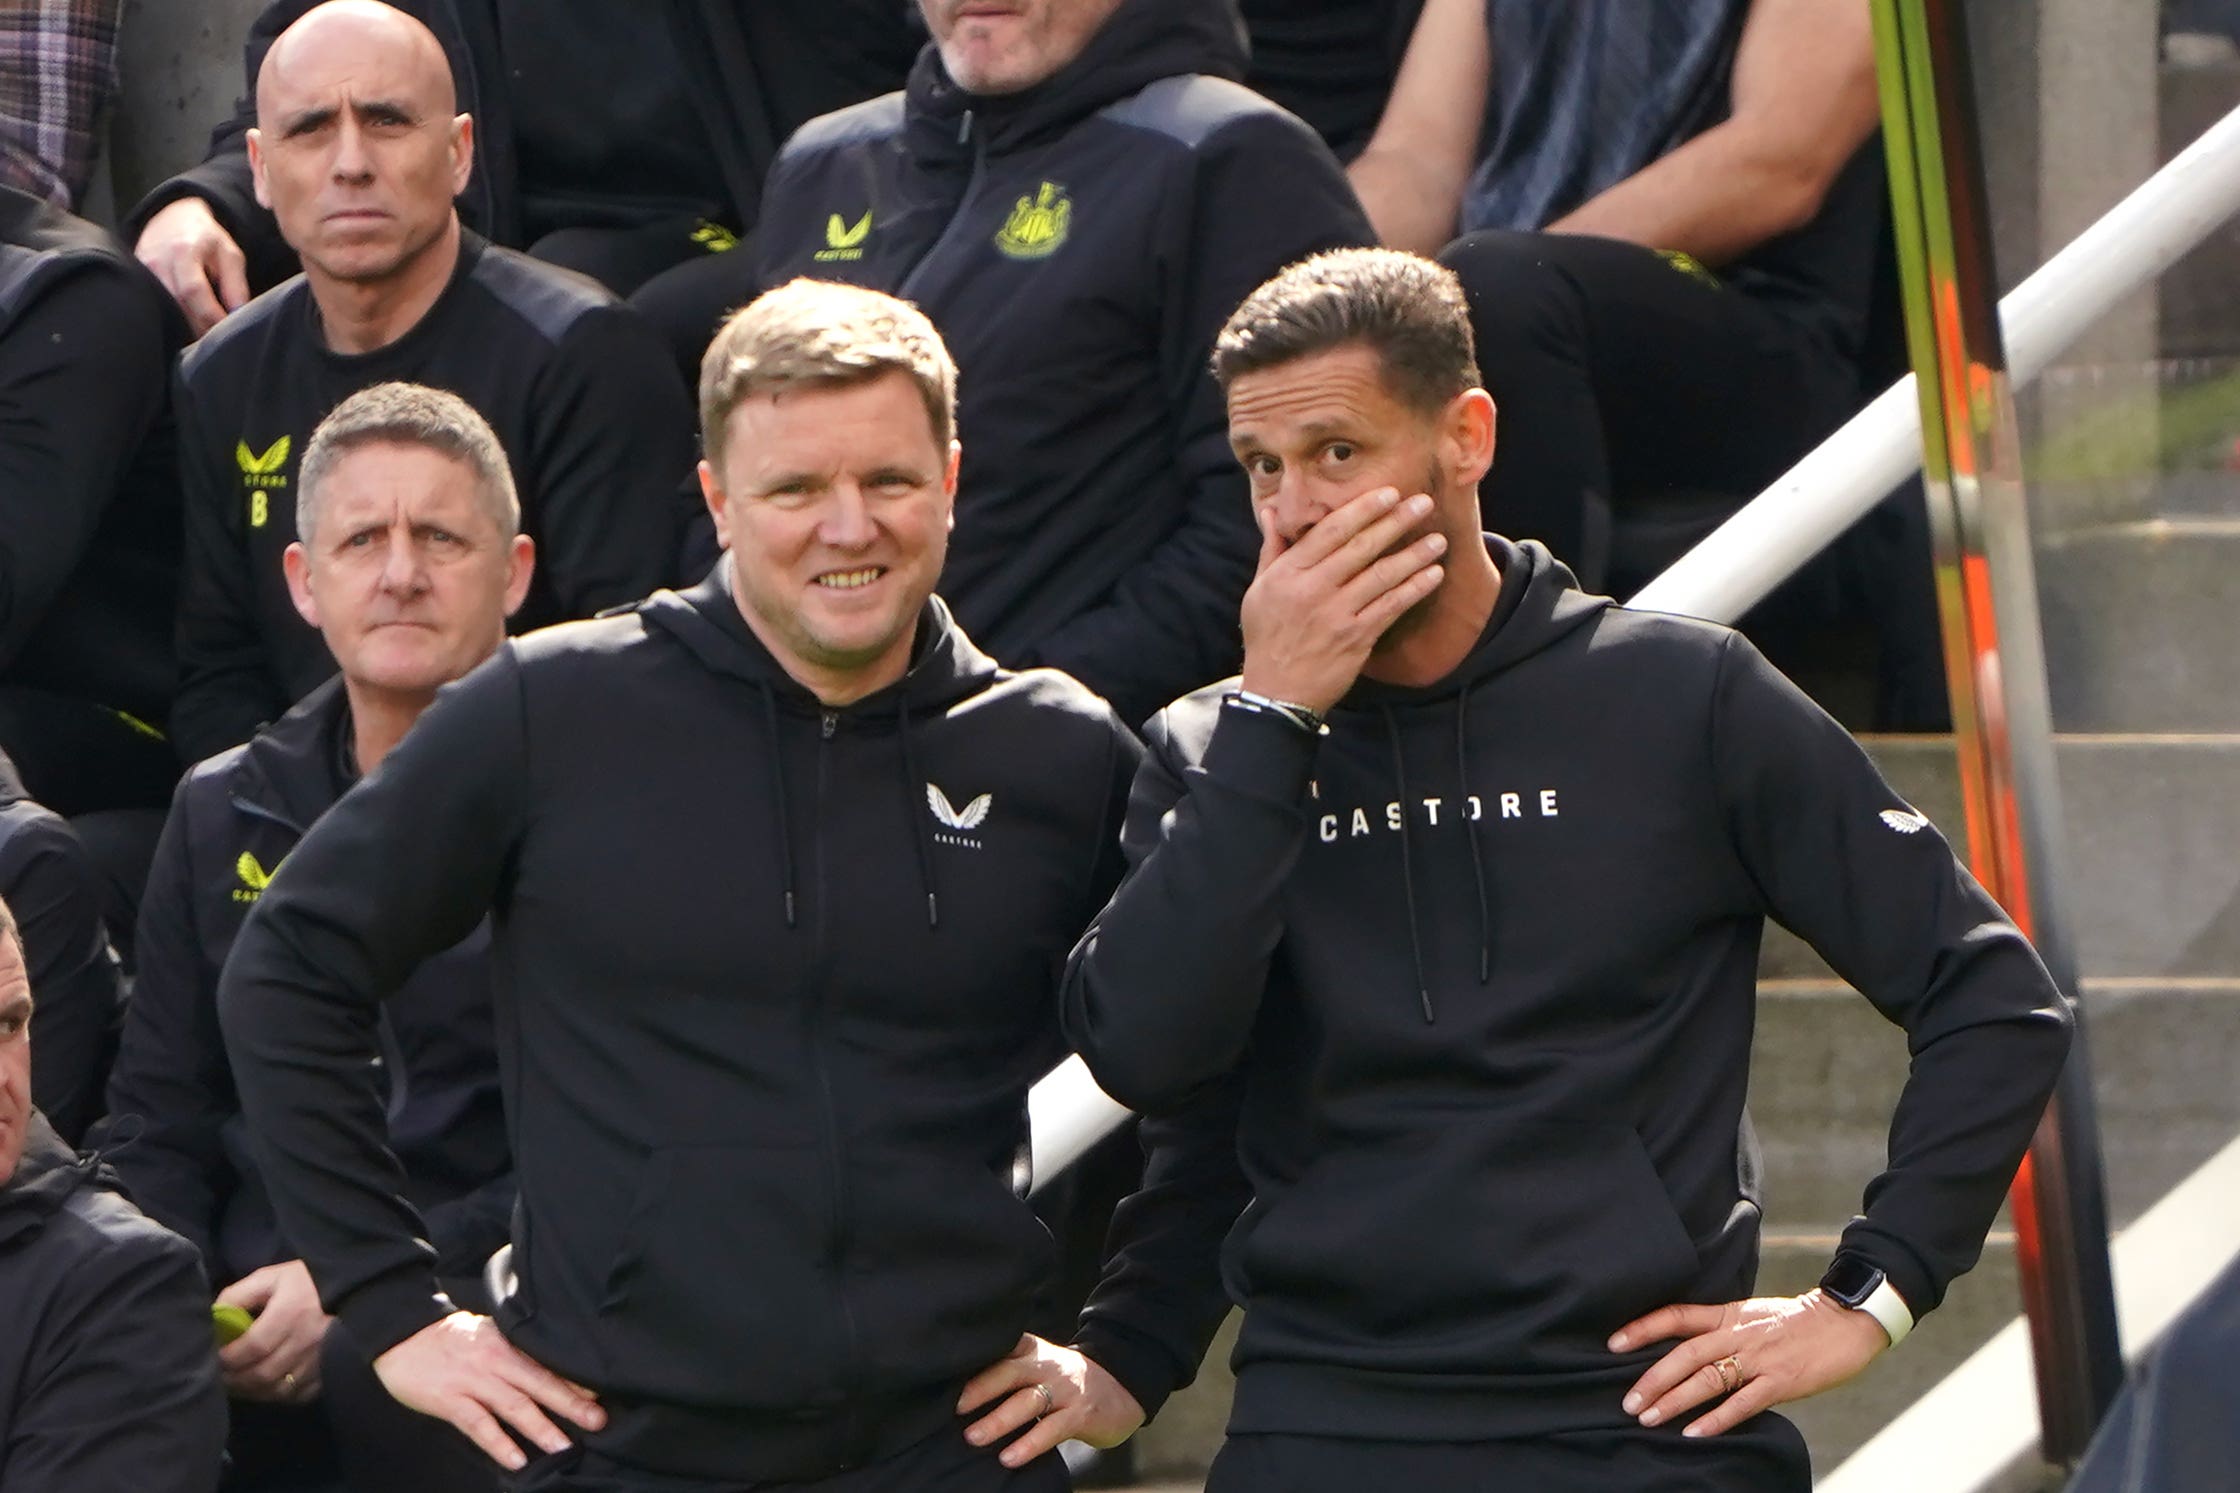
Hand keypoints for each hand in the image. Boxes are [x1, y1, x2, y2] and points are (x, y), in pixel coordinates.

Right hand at [134, 197, 249, 335]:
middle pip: (176, 305)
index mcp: (183, 251)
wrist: (173, 218)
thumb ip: (236, 285)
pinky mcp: (135, 277)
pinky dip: (170, 318)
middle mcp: (158, 262)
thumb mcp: (230, 254)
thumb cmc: (207, 238)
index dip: (211, 315)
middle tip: (217, 337)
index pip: (194, 291)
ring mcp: (142, 270)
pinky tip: (185, 324)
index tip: (227, 331)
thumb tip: (238, 314)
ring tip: (204, 333)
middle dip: (200, 327)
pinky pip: (153, 305)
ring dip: (185, 327)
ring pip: (164, 310)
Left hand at [216, 1260, 332, 1402]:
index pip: (252, 1347)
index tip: (214, 1357)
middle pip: (261, 1374)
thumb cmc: (306, 1282)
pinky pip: (296, 1396)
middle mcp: (305, 1341)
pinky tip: (266, 1387)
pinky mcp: (327, 1372)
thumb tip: (214, 1318)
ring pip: (277, 1390)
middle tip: (220, 1375)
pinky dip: (277, 1396)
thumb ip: (238, 1295)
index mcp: (290, 1313)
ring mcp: (319, 1360)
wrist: (351, 1289)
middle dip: (234, 1379)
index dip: (227, 1358)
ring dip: (252, 1391)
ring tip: (239, 1383)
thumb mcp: (270, 1277)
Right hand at [373, 1311, 605, 1470]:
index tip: (600, 1392)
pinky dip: (498, 1442)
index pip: (546, 1361)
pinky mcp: (449, 1400)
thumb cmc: (448, 1337)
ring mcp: (472, 1380)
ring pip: (514, 1405)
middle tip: (597, 1420)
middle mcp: (495, 1359)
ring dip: (540, 1428)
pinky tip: (516, 1458)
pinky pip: (478, 1424)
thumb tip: (545, 1367)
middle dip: (570, 1403)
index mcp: (506, 1342)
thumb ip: (512, 1350)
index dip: (574, 1378)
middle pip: (539, 1382)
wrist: (401, 1334)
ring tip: (564, 1447)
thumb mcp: (486, 1333)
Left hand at [957, 1333, 1145, 1470]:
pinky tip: (1009, 1457)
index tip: (946, 1371)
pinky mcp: (1080, 1414)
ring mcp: (1065, 1389)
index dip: (975, 1358)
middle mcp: (1047, 1364)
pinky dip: (1029, 1443)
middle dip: (980, 1389)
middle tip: (953, 1408)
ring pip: (1028, 1401)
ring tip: (973, 1437)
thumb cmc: (1066, 1381)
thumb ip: (1008, 1371)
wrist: (1122, 1385)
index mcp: (1032, 1350)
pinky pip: (1051, 1429)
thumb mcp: (1039, 1365)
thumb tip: (958, 1391)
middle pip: (1009, 1372)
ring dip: (999, 1419)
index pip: (1001, 1348)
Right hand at [1238, 487, 1446, 712]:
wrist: (1278, 692)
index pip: (1330, 531)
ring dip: (1414, 555)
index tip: (1388, 493)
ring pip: (1382, 575)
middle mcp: (1313, 589)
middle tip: (1423, 503)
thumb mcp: (1259, 591)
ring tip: (1438, 540)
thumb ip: (1271, 550)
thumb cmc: (1267, 638)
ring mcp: (1337, 614)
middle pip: (1361, 547)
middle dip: (1395, 522)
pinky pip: (1391, 607)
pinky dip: (1414, 589)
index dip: (1362, 509)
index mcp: (1288, 573)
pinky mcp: (1356, 638)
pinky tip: (1434, 575)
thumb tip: (1269, 513)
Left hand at [1610, 1290, 1890, 1437]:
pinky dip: (1717, 1419)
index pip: (1675, 1316)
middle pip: (1684, 1354)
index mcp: (1727, 1314)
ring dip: (1675, 1401)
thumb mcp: (1750, 1315)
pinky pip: (1743, 1403)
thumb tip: (1685, 1348)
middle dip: (1652, 1380)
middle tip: (1628, 1402)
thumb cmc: (1796, 1322)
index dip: (1643, 1328)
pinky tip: (1695, 1433)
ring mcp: (1759, 1358)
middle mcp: (1737, 1334)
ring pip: (1707, 1379)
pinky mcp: (1780, 1382)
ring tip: (1649, 1418)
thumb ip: (1720, 1329)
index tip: (1614, 1343)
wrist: (1844, 1321)